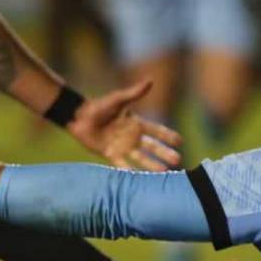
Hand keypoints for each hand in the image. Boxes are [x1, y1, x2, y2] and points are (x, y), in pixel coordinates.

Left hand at [65, 81, 182, 170]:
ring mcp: (122, 147)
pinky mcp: (111, 154)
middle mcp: (132, 137)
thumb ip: (134, 93)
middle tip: (178, 160)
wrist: (79, 117)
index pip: (156, 130)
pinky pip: (123, 165)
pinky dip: (131, 171)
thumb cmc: (99, 106)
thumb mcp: (118, 99)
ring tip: (165, 172)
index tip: (180, 141)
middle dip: (165, 153)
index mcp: (136, 123)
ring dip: (153, 165)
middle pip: (152, 147)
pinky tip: (141, 179)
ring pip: (141, 158)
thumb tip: (151, 80)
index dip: (167, 136)